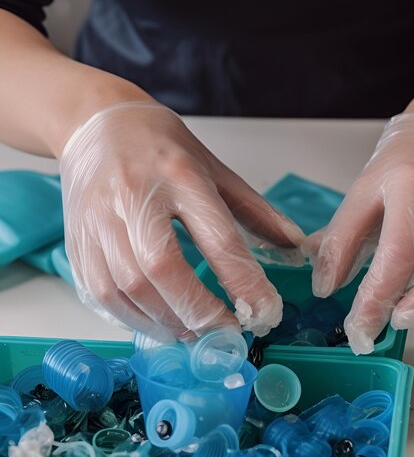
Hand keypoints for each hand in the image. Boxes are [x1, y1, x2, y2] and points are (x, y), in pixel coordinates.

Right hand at [60, 101, 304, 339]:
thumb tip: (294, 246)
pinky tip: (159, 321)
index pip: (217, 238)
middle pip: (163, 268)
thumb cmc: (161, 147)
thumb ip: (257, 211)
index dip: (243, 283)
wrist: (95, 124)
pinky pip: (101, 293)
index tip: (264, 312)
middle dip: (199, 312)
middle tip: (225, 332)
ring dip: (167, 321)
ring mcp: (99, 218)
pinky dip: (133, 318)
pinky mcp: (77, 238)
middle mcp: (134, 195)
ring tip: (195, 331)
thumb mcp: (216, 169)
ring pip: (128, 287)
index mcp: (180, 175)